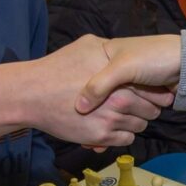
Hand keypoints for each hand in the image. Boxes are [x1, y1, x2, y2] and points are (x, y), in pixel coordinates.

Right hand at [29, 36, 172, 145]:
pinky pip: (126, 139)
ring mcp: (111, 119)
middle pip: (150, 109)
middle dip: (147, 109)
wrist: (31, 94)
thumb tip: (120, 50)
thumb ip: (107, 48)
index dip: (154, 92)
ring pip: (140, 125)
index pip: (151, 89)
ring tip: (122, 117)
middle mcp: (119, 99)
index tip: (150, 93)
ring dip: (134, 123)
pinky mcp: (100, 136)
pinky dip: (122, 135)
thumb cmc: (56, 69)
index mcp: (119, 78)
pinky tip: (112, 128)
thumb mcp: (86, 46)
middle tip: (137, 107)